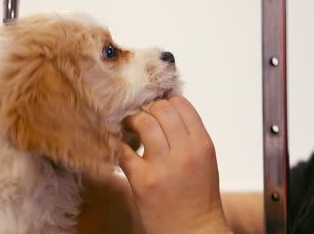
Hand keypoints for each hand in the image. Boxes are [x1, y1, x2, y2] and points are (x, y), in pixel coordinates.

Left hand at [119, 96, 231, 233]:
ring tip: (128, 126)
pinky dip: (118, 144)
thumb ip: (188, 135)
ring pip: (143, 123)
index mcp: (202, 145)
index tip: (156, 109)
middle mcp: (185, 153)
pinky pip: (124, 150)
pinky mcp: (143, 181)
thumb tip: (165, 110)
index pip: (181, 104)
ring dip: (131, 120)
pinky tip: (118, 144)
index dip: (166, 102)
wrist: (193, 232)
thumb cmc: (198, 197)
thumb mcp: (204, 160)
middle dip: (147, 109)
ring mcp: (163, 167)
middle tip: (140, 116)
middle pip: (161, 109)